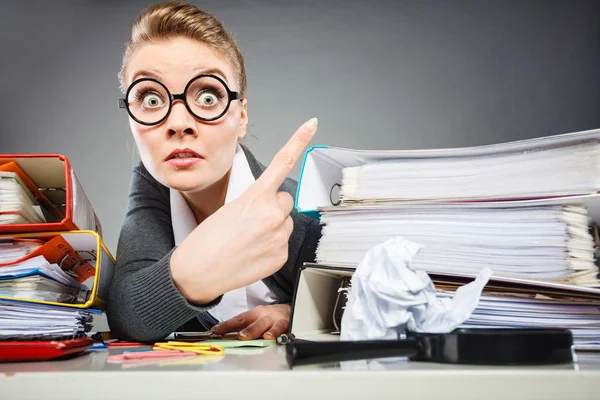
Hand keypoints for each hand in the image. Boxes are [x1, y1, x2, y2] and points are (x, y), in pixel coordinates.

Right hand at [170, 118, 317, 303]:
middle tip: (251, 221)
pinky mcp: (282, 256)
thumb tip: (274, 208)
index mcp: (256, 196)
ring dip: (273, 227)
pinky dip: (271, 247)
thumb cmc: (206, 240)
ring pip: (285, 222)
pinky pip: (283, 243)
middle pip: (285, 200)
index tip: (312, 124)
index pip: (282, 162)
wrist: (197, 272)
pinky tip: (253, 253)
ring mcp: (279, 236)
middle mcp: (272, 214)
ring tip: (249, 239)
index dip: (299, 140)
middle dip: (273, 207)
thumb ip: (256, 202)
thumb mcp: (229, 208)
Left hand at [211, 304, 290, 339]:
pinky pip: (284, 331)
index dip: (227, 325)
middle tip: (241, 336)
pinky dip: (281, 335)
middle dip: (249, 330)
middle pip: (256, 323)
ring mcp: (277, 321)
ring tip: (266, 337)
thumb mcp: (255, 318)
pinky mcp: (287, 326)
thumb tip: (224, 337)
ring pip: (272, 326)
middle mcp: (265, 316)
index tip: (216, 331)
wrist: (290, 310)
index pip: (239, 319)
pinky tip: (280, 339)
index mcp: (254, 313)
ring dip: (269, 332)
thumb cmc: (270, 317)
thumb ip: (243, 327)